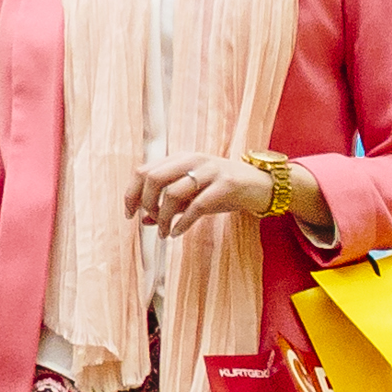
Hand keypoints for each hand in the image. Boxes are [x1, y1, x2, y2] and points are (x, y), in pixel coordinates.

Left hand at [126, 150, 272, 237]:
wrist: (262, 186)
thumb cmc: (223, 190)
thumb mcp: (192, 196)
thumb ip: (168, 205)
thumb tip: (143, 219)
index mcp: (180, 158)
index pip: (144, 170)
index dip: (132, 193)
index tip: (129, 214)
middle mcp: (192, 160)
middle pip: (153, 177)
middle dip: (146, 203)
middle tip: (151, 221)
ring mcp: (209, 171)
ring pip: (173, 192)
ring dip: (163, 217)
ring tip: (165, 232)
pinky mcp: (226, 185)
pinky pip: (197, 205)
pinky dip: (183, 222)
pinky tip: (177, 233)